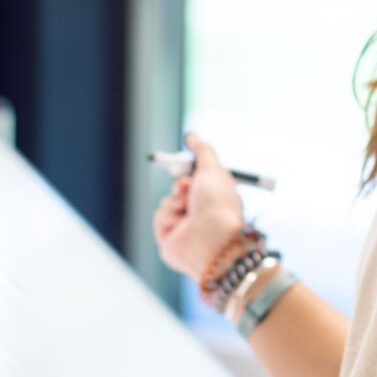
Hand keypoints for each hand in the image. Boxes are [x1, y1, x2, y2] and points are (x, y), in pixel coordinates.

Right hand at [151, 131, 245, 281]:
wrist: (211, 239)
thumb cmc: (217, 204)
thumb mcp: (212, 169)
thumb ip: (202, 150)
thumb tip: (191, 135)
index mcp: (217, 199)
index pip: (199, 180)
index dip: (190, 172)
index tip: (185, 163)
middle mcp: (202, 214)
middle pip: (180, 190)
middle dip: (181, 185)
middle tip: (186, 186)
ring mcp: (186, 228)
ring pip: (167, 202)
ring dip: (174, 200)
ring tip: (186, 208)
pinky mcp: (171, 240)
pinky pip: (159, 218)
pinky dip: (167, 216)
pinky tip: (180, 224)